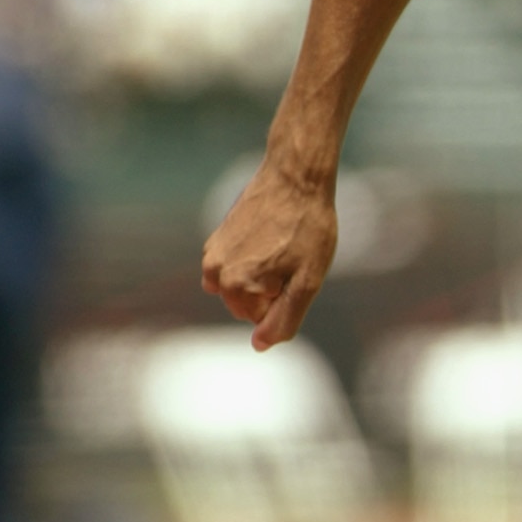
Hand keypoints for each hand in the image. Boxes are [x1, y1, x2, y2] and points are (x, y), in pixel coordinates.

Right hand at [201, 156, 337, 349]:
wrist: (295, 175)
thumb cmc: (308, 227)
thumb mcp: (308, 281)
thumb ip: (284, 319)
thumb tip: (259, 346)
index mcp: (237, 287)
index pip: (263, 320)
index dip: (288, 298)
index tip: (298, 269)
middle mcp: (215, 273)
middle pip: (249, 306)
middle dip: (273, 290)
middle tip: (292, 257)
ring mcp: (213, 255)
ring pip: (242, 288)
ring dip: (263, 276)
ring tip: (281, 246)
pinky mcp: (216, 239)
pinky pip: (236, 269)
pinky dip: (252, 261)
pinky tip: (269, 237)